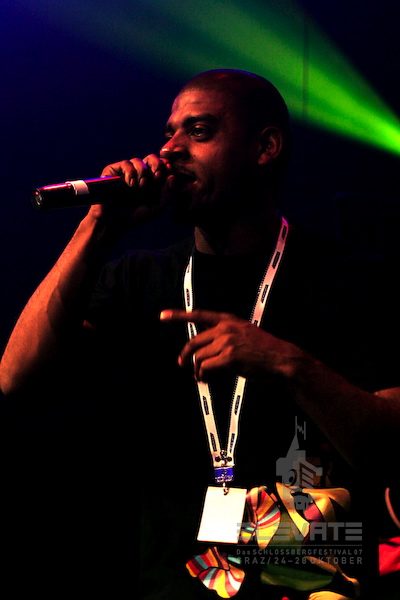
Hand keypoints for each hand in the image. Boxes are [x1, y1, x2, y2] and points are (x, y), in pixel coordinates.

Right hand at [88, 154, 171, 227]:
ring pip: (138, 161)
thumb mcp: (157, 208)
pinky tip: (131, 184)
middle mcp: (140, 173)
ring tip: (142, 186)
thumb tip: (173, 176)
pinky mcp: (114, 171)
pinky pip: (126, 164)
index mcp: (152, 180)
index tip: (169, 172)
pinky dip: (131, 172)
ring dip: (143, 171)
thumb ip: (168, 194)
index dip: (166, 166)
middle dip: (157, 164)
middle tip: (158, 176)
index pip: (162, 166)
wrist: (115, 222)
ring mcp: (127, 172)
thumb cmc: (137, 215)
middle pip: (151, 158)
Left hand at [160, 308, 300, 382]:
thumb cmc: (263, 350)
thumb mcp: (243, 333)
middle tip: (182, 365)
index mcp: (228, 320)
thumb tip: (202, 346)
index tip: (162, 315)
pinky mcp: (229, 357)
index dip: (178, 316)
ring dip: (196, 370)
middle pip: (194, 342)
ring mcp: (227, 342)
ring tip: (201, 377)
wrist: (280, 359)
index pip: (198, 315)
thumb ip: (223, 334)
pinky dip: (203, 375)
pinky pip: (206, 367)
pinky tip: (206, 379)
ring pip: (199, 357)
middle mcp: (225, 328)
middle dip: (185, 356)